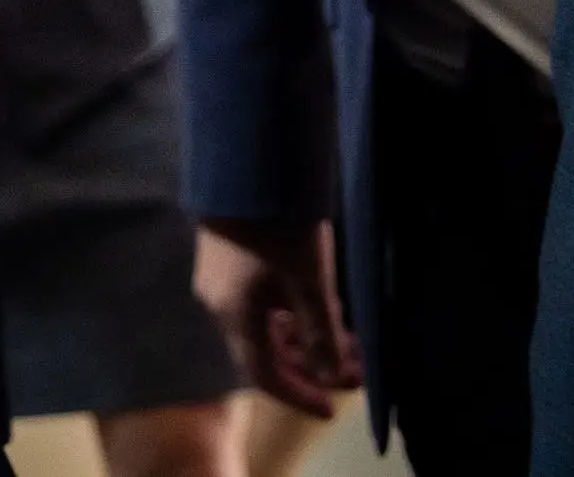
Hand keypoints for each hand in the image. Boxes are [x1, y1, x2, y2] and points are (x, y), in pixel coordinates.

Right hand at [194, 217, 360, 418]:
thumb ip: (323, 334)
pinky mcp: (226, 258)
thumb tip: (334, 379)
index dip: (298, 395)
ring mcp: (221, 280)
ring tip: (346, 340)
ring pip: (266, 326)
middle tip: (353, 371)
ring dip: (306, 339)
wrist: (244, 164)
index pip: (264, 375)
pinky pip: (260, 304)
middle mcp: (220, 304)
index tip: (330, 409)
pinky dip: (291, 316)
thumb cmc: (277, 227)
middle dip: (312, 365)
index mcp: (234, 315)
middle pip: (266, 351)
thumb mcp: (309, 281)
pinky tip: (318, 308)